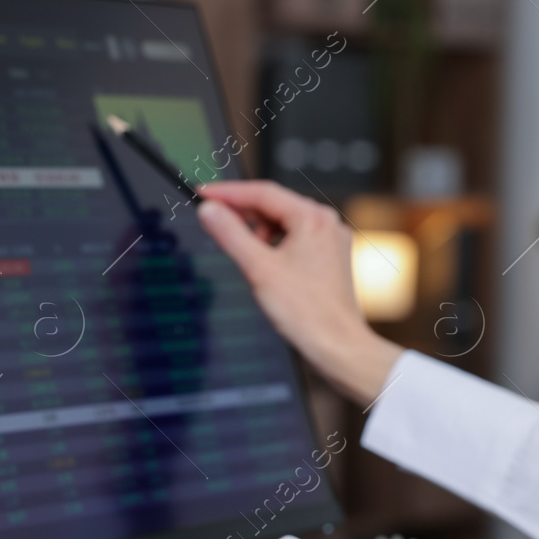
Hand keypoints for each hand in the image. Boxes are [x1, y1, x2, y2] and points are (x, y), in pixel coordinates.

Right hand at [197, 181, 402, 405]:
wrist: (336, 345)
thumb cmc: (306, 312)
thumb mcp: (258, 268)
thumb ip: (230, 234)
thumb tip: (209, 210)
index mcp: (313, 218)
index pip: (262, 192)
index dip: (228, 192)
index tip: (203, 193)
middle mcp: (327, 223)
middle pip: (275, 206)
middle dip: (244, 214)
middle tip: (215, 221)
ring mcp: (331, 240)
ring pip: (285, 224)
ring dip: (260, 233)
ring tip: (249, 258)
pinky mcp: (330, 258)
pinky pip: (296, 240)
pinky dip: (276, 246)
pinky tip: (266, 266)